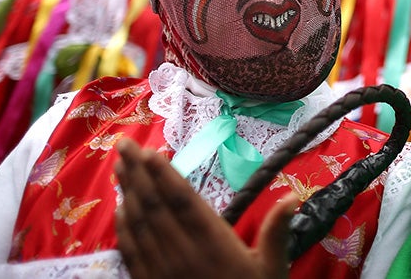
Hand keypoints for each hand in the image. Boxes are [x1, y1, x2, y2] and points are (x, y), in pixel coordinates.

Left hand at [114, 137, 296, 278]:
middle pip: (154, 205)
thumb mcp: (272, 269)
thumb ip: (277, 232)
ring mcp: (162, 269)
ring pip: (139, 224)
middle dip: (137, 172)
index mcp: (213, 242)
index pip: (183, 200)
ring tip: (119, 165)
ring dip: (127, 192)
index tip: (151, 151)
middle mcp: (183, 252)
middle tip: (124, 144)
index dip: (165, 174)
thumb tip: (292, 197)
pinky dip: (123, 228)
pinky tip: (119, 210)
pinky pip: (131, 253)